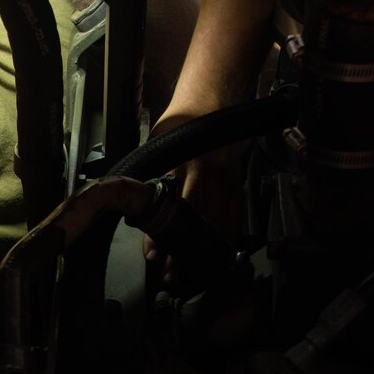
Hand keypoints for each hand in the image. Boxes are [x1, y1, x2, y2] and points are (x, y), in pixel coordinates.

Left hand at [144, 111, 245, 282]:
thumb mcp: (160, 140)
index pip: (170, 208)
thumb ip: (153, 169)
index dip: (161, 233)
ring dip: (205, 250)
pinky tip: (221, 252)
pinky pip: (235, 213)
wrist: (217, 97)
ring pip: (218, 222)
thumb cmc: (185, 117)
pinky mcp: (237, 180)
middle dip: (183, 251)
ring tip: (195, 273)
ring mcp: (226, 178)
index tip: (153, 254)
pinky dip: (228, 234)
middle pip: (194, 222)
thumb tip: (136, 202)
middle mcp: (207, 173)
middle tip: (171, 275)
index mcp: (184, 163)